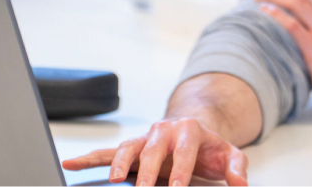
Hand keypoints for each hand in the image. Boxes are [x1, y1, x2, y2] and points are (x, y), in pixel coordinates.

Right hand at [62, 118, 248, 185]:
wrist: (194, 133)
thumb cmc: (209, 149)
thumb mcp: (230, 155)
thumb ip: (237, 167)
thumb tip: (240, 183)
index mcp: (189, 130)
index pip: (184, 151)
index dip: (180, 171)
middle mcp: (163, 131)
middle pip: (152, 151)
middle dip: (147, 172)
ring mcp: (144, 139)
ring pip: (127, 149)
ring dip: (119, 165)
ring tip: (114, 181)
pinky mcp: (131, 148)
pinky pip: (107, 153)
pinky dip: (89, 158)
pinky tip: (72, 164)